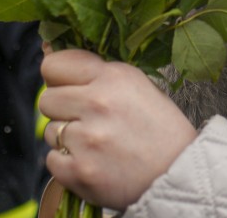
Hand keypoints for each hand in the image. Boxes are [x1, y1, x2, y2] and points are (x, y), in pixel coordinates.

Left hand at [39, 49, 197, 209]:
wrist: (180, 174)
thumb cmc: (160, 128)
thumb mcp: (136, 85)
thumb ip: (97, 72)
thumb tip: (49, 52)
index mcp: (112, 77)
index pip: (53, 65)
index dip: (57, 77)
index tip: (66, 86)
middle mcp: (96, 103)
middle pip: (46, 99)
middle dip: (62, 110)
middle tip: (86, 120)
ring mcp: (86, 139)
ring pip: (49, 131)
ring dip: (66, 138)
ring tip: (95, 144)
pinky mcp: (79, 171)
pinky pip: (52, 160)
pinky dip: (67, 163)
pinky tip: (92, 162)